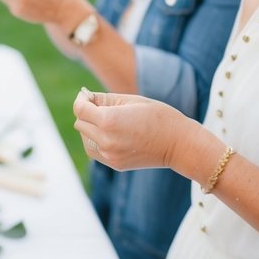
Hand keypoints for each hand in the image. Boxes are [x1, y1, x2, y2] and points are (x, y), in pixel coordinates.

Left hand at [72, 88, 199, 171]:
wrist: (178, 144)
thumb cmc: (158, 116)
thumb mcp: (131, 100)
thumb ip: (104, 99)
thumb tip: (84, 98)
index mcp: (109, 121)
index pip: (80, 109)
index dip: (81, 100)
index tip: (86, 95)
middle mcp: (105, 140)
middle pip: (80, 123)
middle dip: (87, 113)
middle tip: (102, 106)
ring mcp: (108, 155)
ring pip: (84, 137)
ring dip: (91, 128)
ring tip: (111, 122)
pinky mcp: (113, 163)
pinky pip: (93, 150)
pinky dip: (96, 141)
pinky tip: (113, 134)